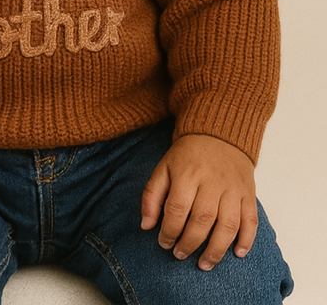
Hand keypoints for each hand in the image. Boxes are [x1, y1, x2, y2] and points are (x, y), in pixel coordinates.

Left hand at [140, 134, 257, 270]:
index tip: (164, 243)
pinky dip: (246, 240)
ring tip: (204, 263)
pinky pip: (251, 221)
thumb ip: (152, 196)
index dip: (169, 230)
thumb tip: (146, 225)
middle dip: (190, 243)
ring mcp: (233, 189)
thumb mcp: (163, 168)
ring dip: (216, 249)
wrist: (217, 135)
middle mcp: (212, 182)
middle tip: (180, 255)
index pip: (177, 209)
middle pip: (202, 220)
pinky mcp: (248, 194)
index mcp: (187, 174)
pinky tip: (237, 254)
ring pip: (227, 225)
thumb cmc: (187, 156)